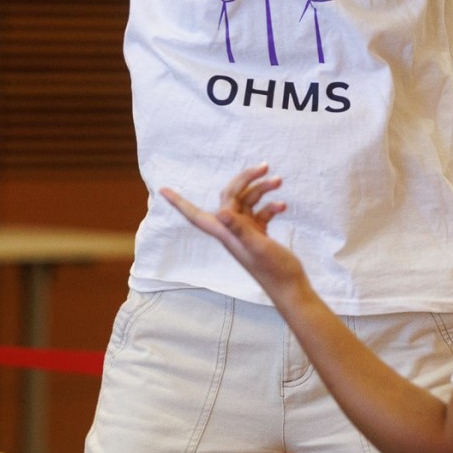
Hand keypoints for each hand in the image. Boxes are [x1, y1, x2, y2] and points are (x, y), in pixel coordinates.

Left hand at [162, 164, 306, 299]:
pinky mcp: (258, 234)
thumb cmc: (274, 270)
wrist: (289, 287)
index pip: (196, 216)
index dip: (179, 203)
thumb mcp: (258, 246)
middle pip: (230, 198)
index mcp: (226, 234)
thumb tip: (221, 212)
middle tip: (265, 166)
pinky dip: (271, 205)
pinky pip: (261, 212)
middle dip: (245, 180)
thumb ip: (240, 229)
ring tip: (279, 181)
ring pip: (248, 201)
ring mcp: (246, 232)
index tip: (162, 190)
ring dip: (263, 189)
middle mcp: (232, 231)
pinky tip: (283, 206)